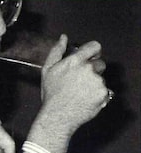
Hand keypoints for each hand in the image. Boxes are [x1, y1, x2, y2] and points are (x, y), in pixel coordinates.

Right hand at [31, 34, 109, 152]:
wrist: (58, 115)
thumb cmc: (51, 93)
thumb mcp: (48, 69)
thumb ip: (57, 51)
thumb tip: (63, 37)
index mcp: (75, 61)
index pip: (95, 46)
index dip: (93, 51)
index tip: (89, 58)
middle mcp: (88, 69)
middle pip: (99, 63)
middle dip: (92, 70)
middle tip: (79, 81)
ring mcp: (98, 82)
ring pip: (101, 78)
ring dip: (94, 83)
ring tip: (79, 92)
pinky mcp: (104, 94)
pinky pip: (104, 90)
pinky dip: (97, 94)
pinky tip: (85, 99)